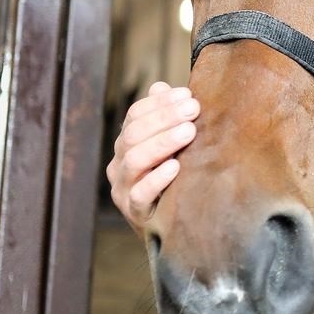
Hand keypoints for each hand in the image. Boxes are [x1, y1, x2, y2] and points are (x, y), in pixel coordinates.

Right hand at [105, 81, 198, 228]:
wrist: (176, 227)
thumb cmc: (176, 179)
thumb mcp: (173, 147)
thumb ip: (166, 117)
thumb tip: (160, 86)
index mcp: (127, 144)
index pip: (135, 116)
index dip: (160, 103)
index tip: (187, 95)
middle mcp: (120, 164)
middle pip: (134, 135)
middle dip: (164, 118)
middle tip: (193, 109)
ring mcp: (123, 189)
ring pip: (134, 161)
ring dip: (163, 143)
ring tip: (188, 132)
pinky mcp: (134, 213)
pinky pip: (140, 194)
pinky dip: (157, 179)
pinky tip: (175, 167)